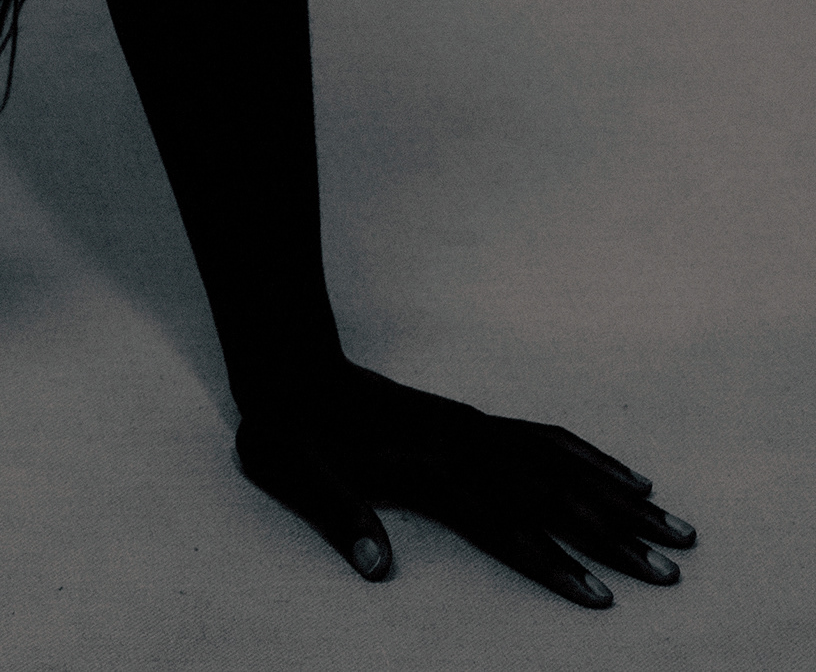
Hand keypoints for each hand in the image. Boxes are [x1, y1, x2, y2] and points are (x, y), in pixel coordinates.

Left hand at [235, 362, 694, 605]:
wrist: (286, 368)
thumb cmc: (288, 430)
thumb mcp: (294, 473)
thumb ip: (338, 517)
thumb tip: (378, 568)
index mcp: (428, 470)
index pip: (507, 526)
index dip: (555, 564)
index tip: (602, 597)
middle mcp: (466, 446)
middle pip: (556, 497)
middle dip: (617, 538)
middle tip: (673, 572)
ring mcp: (475, 430)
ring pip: (566, 467)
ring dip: (624, 500)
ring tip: (679, 528)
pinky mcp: (475, 421)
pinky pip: (550, 439)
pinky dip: (595, 459)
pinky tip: (630, 477)